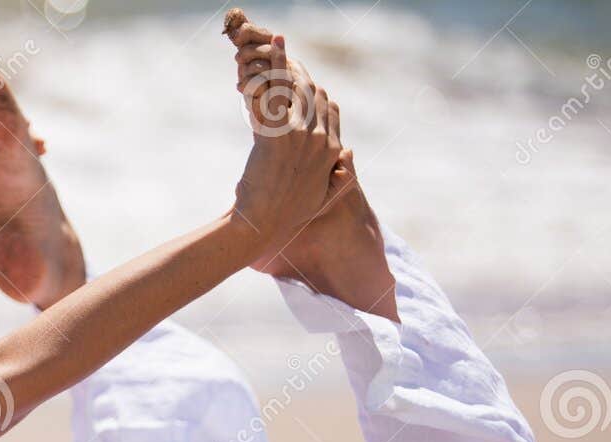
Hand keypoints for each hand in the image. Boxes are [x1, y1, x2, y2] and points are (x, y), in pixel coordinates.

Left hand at [230, 36, 344, 260]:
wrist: (261, 227)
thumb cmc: (286, 219)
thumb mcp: (322, 199)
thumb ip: (340, 177)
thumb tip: (349, 155)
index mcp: (332, 151)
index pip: (332, 109)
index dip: (317, 92)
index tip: (303, 82)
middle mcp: (320, 139)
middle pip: (314, 92)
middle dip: (299, 72)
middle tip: (284, 57)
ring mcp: (299, 136)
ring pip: (295, 88)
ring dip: (283, 65)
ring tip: (272, 45)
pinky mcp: (275, 136)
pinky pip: (270, 97)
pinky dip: (266, 74)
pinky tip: (261, 57)